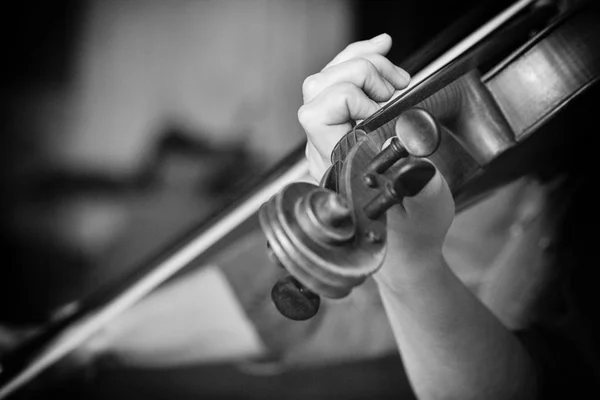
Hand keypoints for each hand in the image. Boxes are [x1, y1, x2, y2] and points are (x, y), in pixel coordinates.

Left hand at [298, 34, 454, 287]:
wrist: (405, 245)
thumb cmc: (412, 233)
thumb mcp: (425, 213)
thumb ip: (422, 190)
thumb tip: (418, 165)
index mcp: (338, 168)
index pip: (318, 114)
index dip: (351, 99)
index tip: (388, 108)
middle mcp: (327, 150)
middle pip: (318, 88)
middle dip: (360, 75)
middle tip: (397, 90)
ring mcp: (333, 138)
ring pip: (324, 81)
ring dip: (360, 64)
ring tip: (397, 76)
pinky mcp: (346, 129)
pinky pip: (340, 85)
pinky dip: (360, 60)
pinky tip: (383, 51)